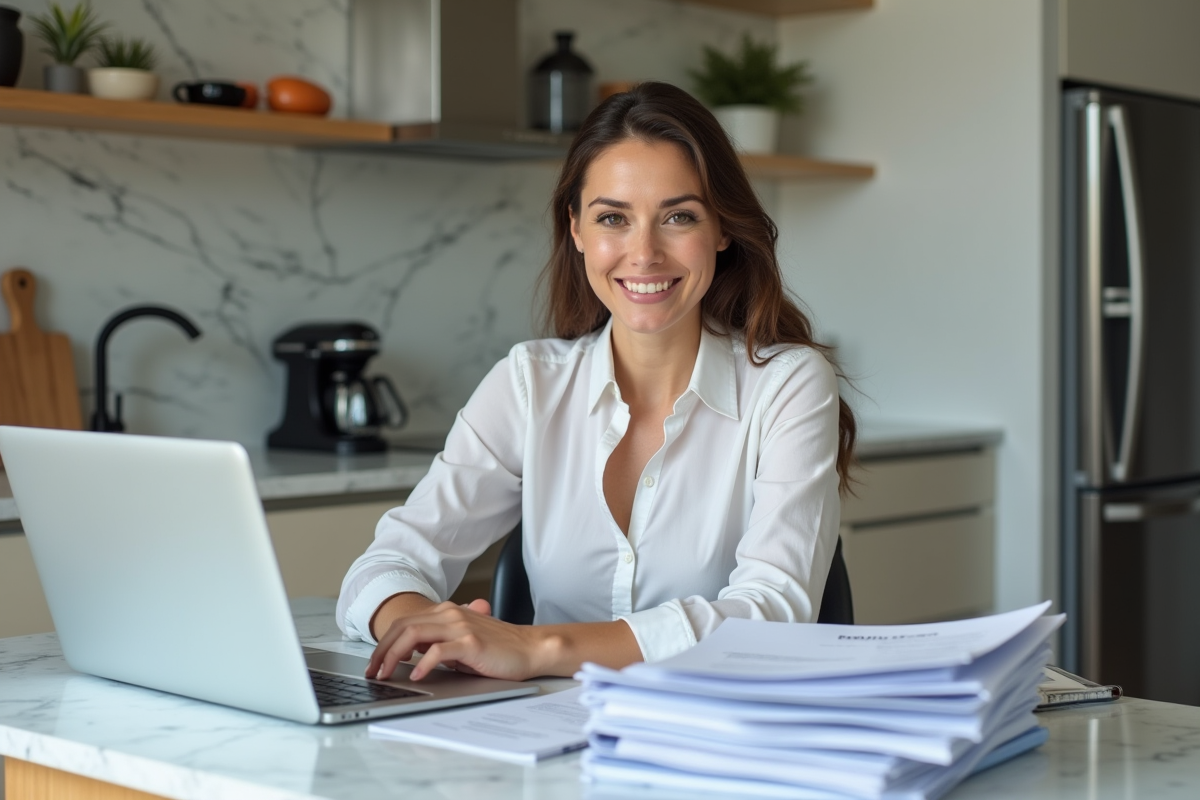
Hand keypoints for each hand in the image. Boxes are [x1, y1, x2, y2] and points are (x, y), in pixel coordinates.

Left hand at [366, 600, 553, 682]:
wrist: (529, 648)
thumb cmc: (498, 649)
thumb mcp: (462, 641)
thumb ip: (438, 641)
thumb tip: (409, 654)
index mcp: (446, 612)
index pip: (404, 623)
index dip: (384, 643)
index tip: (374, 663)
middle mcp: (450, 614)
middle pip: (403, 627)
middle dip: (381, 650)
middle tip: (372, 672)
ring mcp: (460, 627)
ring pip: (414, 635)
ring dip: (393, 656)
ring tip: (386, 674)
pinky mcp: (471, 642)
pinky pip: (438, 651)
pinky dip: (423, 663)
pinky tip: (416, 676)